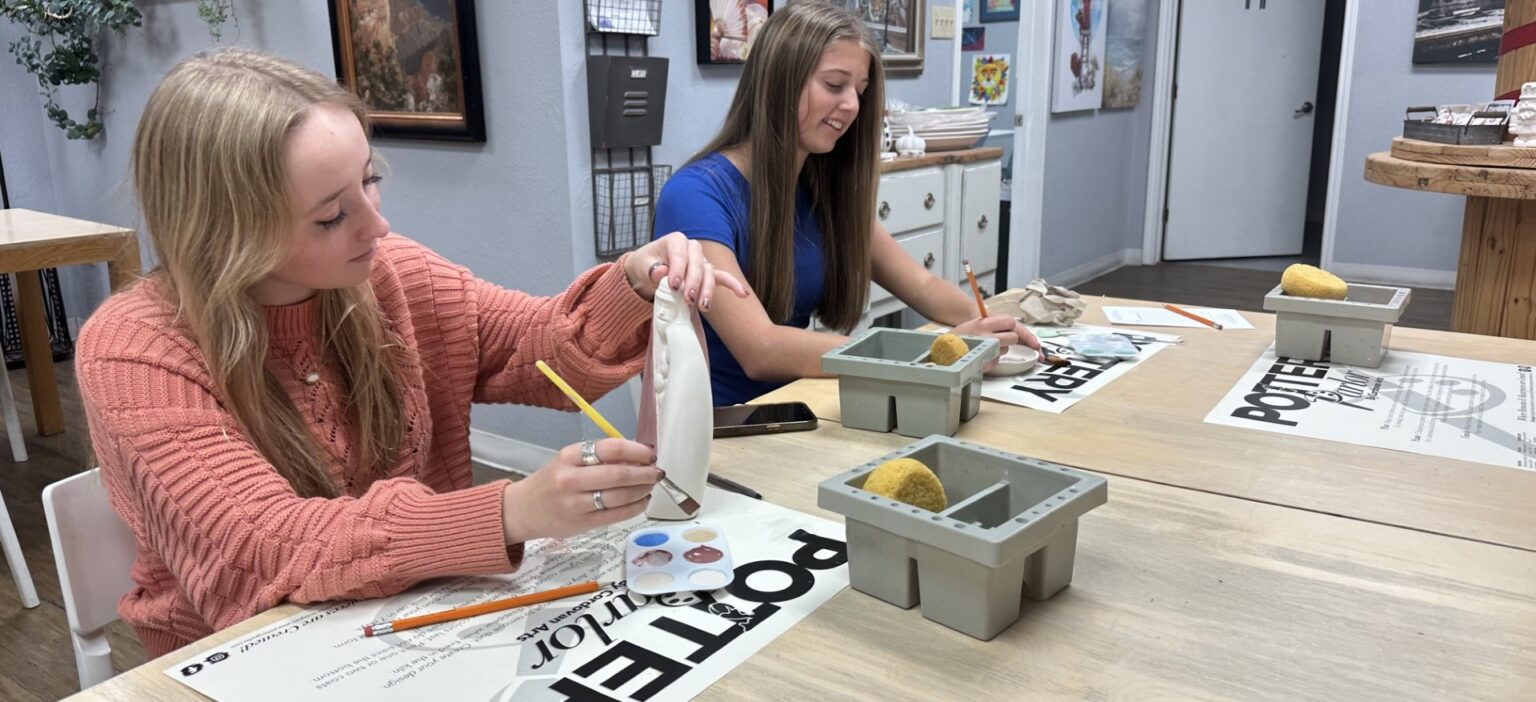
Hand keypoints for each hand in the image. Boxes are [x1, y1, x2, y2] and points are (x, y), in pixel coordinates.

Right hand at [500, 438, 661, 542]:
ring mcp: (576, 504)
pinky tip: (642, 501)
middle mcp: (571, 479)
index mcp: (568, 456)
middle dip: (645, 472)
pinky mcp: (583, 524)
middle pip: (619, 474)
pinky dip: (635, 507)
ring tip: (651, 485)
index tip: (649, 454)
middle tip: (657, 471)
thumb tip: (638, 457)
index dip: (636, 451)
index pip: (610, 448)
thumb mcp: (568, 461)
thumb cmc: (550, 482)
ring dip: (643, 490)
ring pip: (621, 496)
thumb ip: (598, 458)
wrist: (522, 510)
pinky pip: (617, 515)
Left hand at [624, 232, 748, 310]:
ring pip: (709, 273)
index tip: (673, 285)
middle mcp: (692, 248)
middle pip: (698, 264)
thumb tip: (661, 272)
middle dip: (694, 282)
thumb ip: (651, 268)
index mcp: (676, 240)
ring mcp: (701, 261)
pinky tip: (742, 294)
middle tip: (688, 298)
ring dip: (708, 289)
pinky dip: (733, 285)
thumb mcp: (642, 266)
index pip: (680, 253)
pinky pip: (722, 278)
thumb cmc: (645, 266)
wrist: (647, 272)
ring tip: (703, 306)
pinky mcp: (706, 274)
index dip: (678, 269)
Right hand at [952, 315, 1042, 354]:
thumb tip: (1020, 334)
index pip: (1011, 323)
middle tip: (1003, 340)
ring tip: (985, 346)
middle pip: (1013, 337)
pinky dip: (992, 359)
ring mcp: (982, 348)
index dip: (1025, 333)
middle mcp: (984, 334)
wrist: (941, 347)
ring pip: (1005, 350)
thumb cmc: (962, 335)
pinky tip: (981, 355)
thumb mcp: (977, 323)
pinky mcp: (980, 362)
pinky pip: (996, 361)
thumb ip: (996, 324)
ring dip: (1001, 349)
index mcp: (984, 322)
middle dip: (1012, 340)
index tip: (1035, 343)